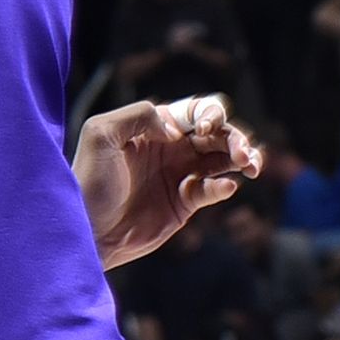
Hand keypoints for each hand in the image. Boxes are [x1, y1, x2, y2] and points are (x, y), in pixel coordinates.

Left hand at [76, 95, 259, 268]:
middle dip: (235, 137)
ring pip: (224, 159)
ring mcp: (180, 174)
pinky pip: (214, 189)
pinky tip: (225, 188)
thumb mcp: (101, 135)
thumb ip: (137, 116)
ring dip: (244, 157)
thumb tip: (176, 129)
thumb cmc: (88, 181)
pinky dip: (225, 186)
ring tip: (251, 166)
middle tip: (241, 154)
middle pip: (218, 133)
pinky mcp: (185, 202)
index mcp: (155, 126)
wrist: (88, 229)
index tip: (204, 131)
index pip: (196, 110)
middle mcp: (172, 147)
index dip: (210, 114)